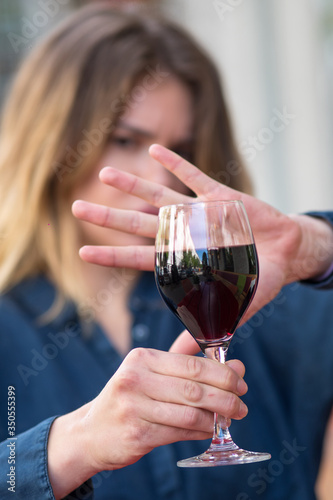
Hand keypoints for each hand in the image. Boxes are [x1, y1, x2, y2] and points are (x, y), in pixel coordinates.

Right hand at [48, 348, 246, 497]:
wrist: (91, 432)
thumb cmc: (129, 398)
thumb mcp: (150, 373)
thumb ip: (189, 366)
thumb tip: (235, 366)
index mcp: (142, 358)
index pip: (192, 364)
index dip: (222, 374)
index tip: (240, 382)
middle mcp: (135, 379)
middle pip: (194, 388)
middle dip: (225, 398)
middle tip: (242, 404)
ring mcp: (134, 408)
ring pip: (189, 413)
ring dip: (216, 418)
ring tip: (230, 419)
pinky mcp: (137, 434)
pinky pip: (179, 433)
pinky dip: (200, 432)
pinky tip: (209, 430)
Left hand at [72, 144, 332, 320]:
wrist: (287, 252)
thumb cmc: (259, 280)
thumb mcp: (234, 306)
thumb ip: (207, 323)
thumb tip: (182, 354)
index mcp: (185, 261)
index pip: (140, 259)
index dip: (112, 256)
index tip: (82, 252)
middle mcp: (185, 235)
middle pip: (139, 225)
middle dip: (109, 218)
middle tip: (77, 208)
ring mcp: (199, 214)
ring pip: (159, 196)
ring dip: (133, 185)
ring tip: (105, 173)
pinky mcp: (219, 196)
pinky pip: (193, 176)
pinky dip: (175, 164)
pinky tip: (154, 150)